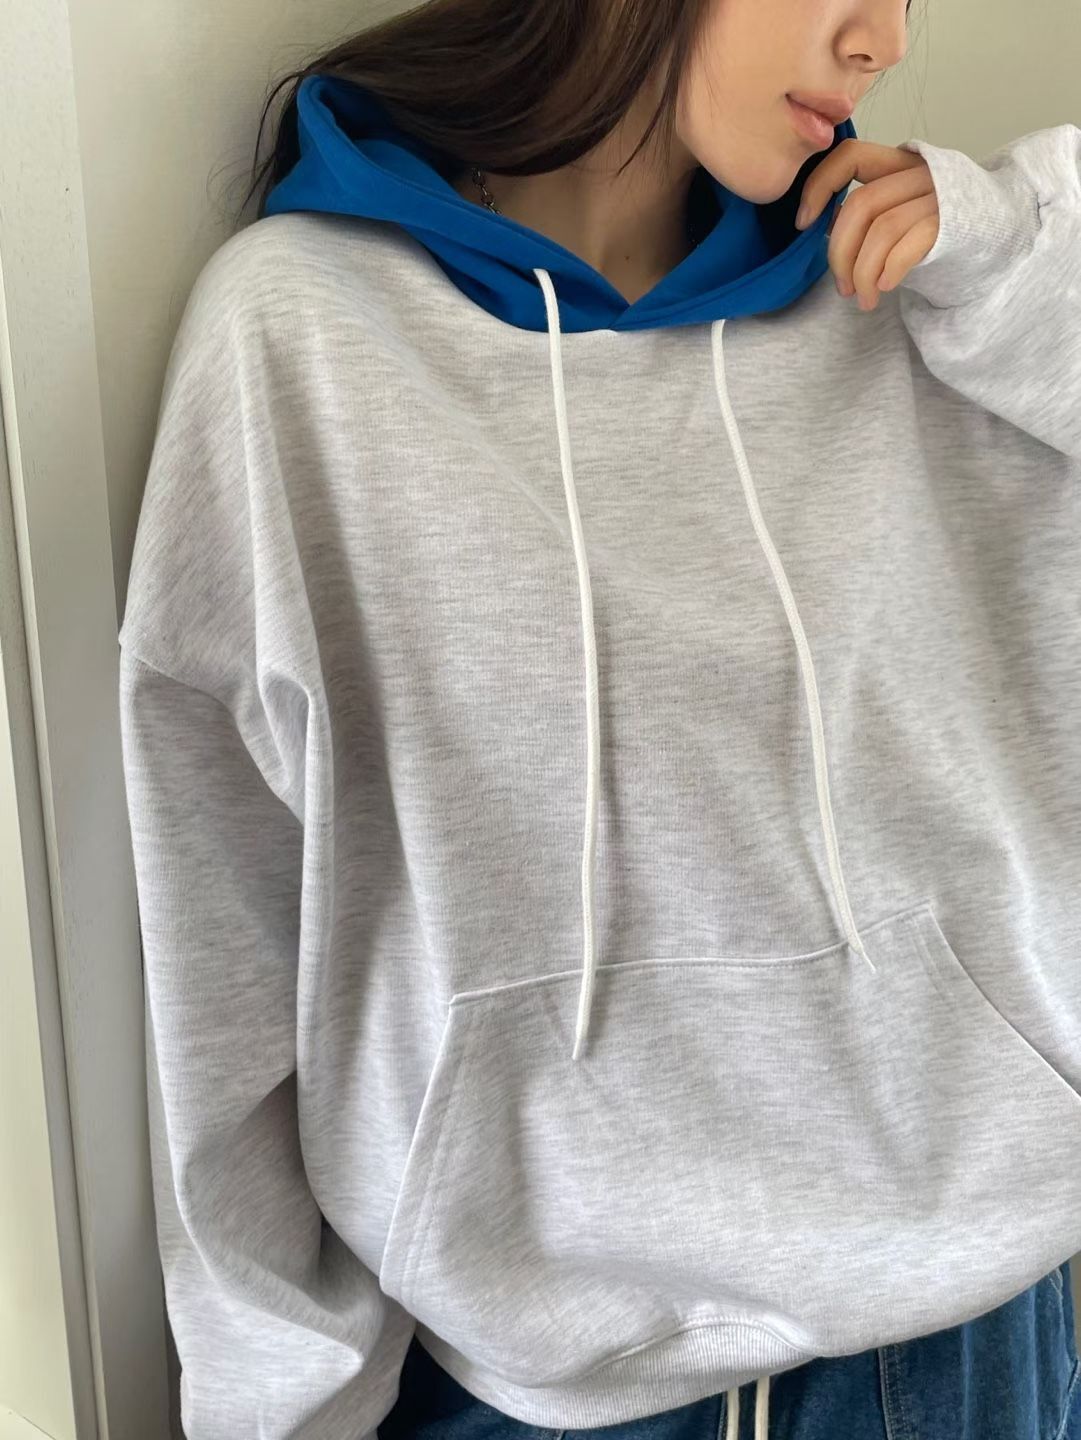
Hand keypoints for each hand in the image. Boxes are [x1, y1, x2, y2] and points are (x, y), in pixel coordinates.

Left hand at [794, 139, 940, 309]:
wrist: (1003, 239)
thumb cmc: (941, 232)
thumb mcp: (900, 214)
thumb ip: (866, 213)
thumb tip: (828, 225)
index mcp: (900, 163)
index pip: (850, 155)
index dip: (819, 185)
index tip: (803, 223)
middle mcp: (921, 172)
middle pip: (861, 205)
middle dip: (840, 253)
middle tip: (842, 287)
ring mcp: (940, 195)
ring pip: (882, 229)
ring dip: (863, 273)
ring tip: (863, 299)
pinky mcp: (954, 223)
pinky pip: (908, 245)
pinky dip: (888, 269)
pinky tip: (884, 288)